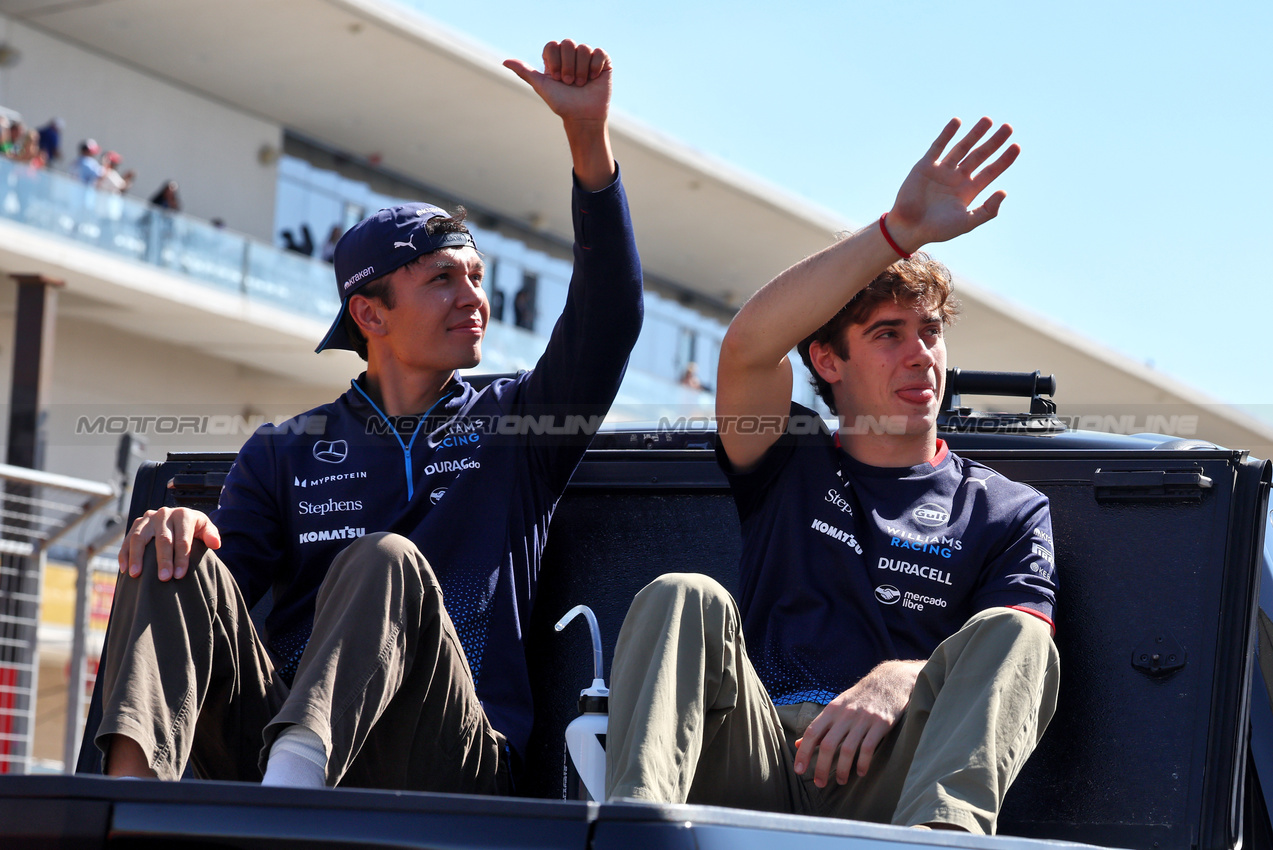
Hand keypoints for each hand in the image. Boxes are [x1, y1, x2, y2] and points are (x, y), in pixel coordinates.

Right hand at [117, 507, 220, 581]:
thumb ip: (211, 535)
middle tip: (164, 579)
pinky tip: (125, 569)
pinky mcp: (137, 523)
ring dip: (137, 557)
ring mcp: (149, 518)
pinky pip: (127, 540)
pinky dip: (124, 554)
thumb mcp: (205, 528)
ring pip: (139, 538)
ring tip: (137, 575)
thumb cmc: (194, 528)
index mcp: (183, 515)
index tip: (179, 575)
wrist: (179, 519)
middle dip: (163, 560)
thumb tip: (215, 543)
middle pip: (163, 539)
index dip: (181, 557)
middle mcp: (164, 514)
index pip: (183, 539)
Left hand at [503, 40, 611, 124]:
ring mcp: (588, 57)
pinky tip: (593, 78)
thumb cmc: (561, 103)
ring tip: (580, 84)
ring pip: (583, 48)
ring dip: (580, 69)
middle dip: (567, 66)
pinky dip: (595, 66)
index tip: (556, 78)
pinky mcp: (603, 62)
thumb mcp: (541, 86)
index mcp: (556, 58)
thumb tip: (504, 62)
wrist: (582, 117)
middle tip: (568, 83)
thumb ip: (524, 72)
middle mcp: (572, 55)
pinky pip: (599, 52)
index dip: (554, 61)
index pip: (552, 45)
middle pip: (568, 43)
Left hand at [793, 660, 923, 786]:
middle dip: (822, 767)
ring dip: (842, 770)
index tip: (799, 770)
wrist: (889, 681)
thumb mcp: (837, 707)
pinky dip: (863, 763)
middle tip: (820, 784)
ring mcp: (863, 719)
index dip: (803, 752)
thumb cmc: (859, 698)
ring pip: (848, 749)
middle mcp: (845, 714)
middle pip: (828, 745)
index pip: (812, 732)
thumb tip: (799, 743)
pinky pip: (868, 748)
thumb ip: (820, 726)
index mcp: (832, 709)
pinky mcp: (881, 724)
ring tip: (841, 782)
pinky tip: (860, 772)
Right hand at [885, 117, 1019, 253]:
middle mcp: (957, 178)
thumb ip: (987, 210)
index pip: (991, 171)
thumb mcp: (966, 223)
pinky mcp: (925, 166)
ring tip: (988, 120)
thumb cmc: (937, 230)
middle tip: (1008, 127)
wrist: (908, 228)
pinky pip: (938, 146)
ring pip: (962, 147)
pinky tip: (957, 122)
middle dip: (994, 142)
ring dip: (975, 134)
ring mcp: (942, 170)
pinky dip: (947, 134)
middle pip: (980, 155)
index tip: (1016, 146)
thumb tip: (1004, 192)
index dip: (1004, 159)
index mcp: (968, 190)